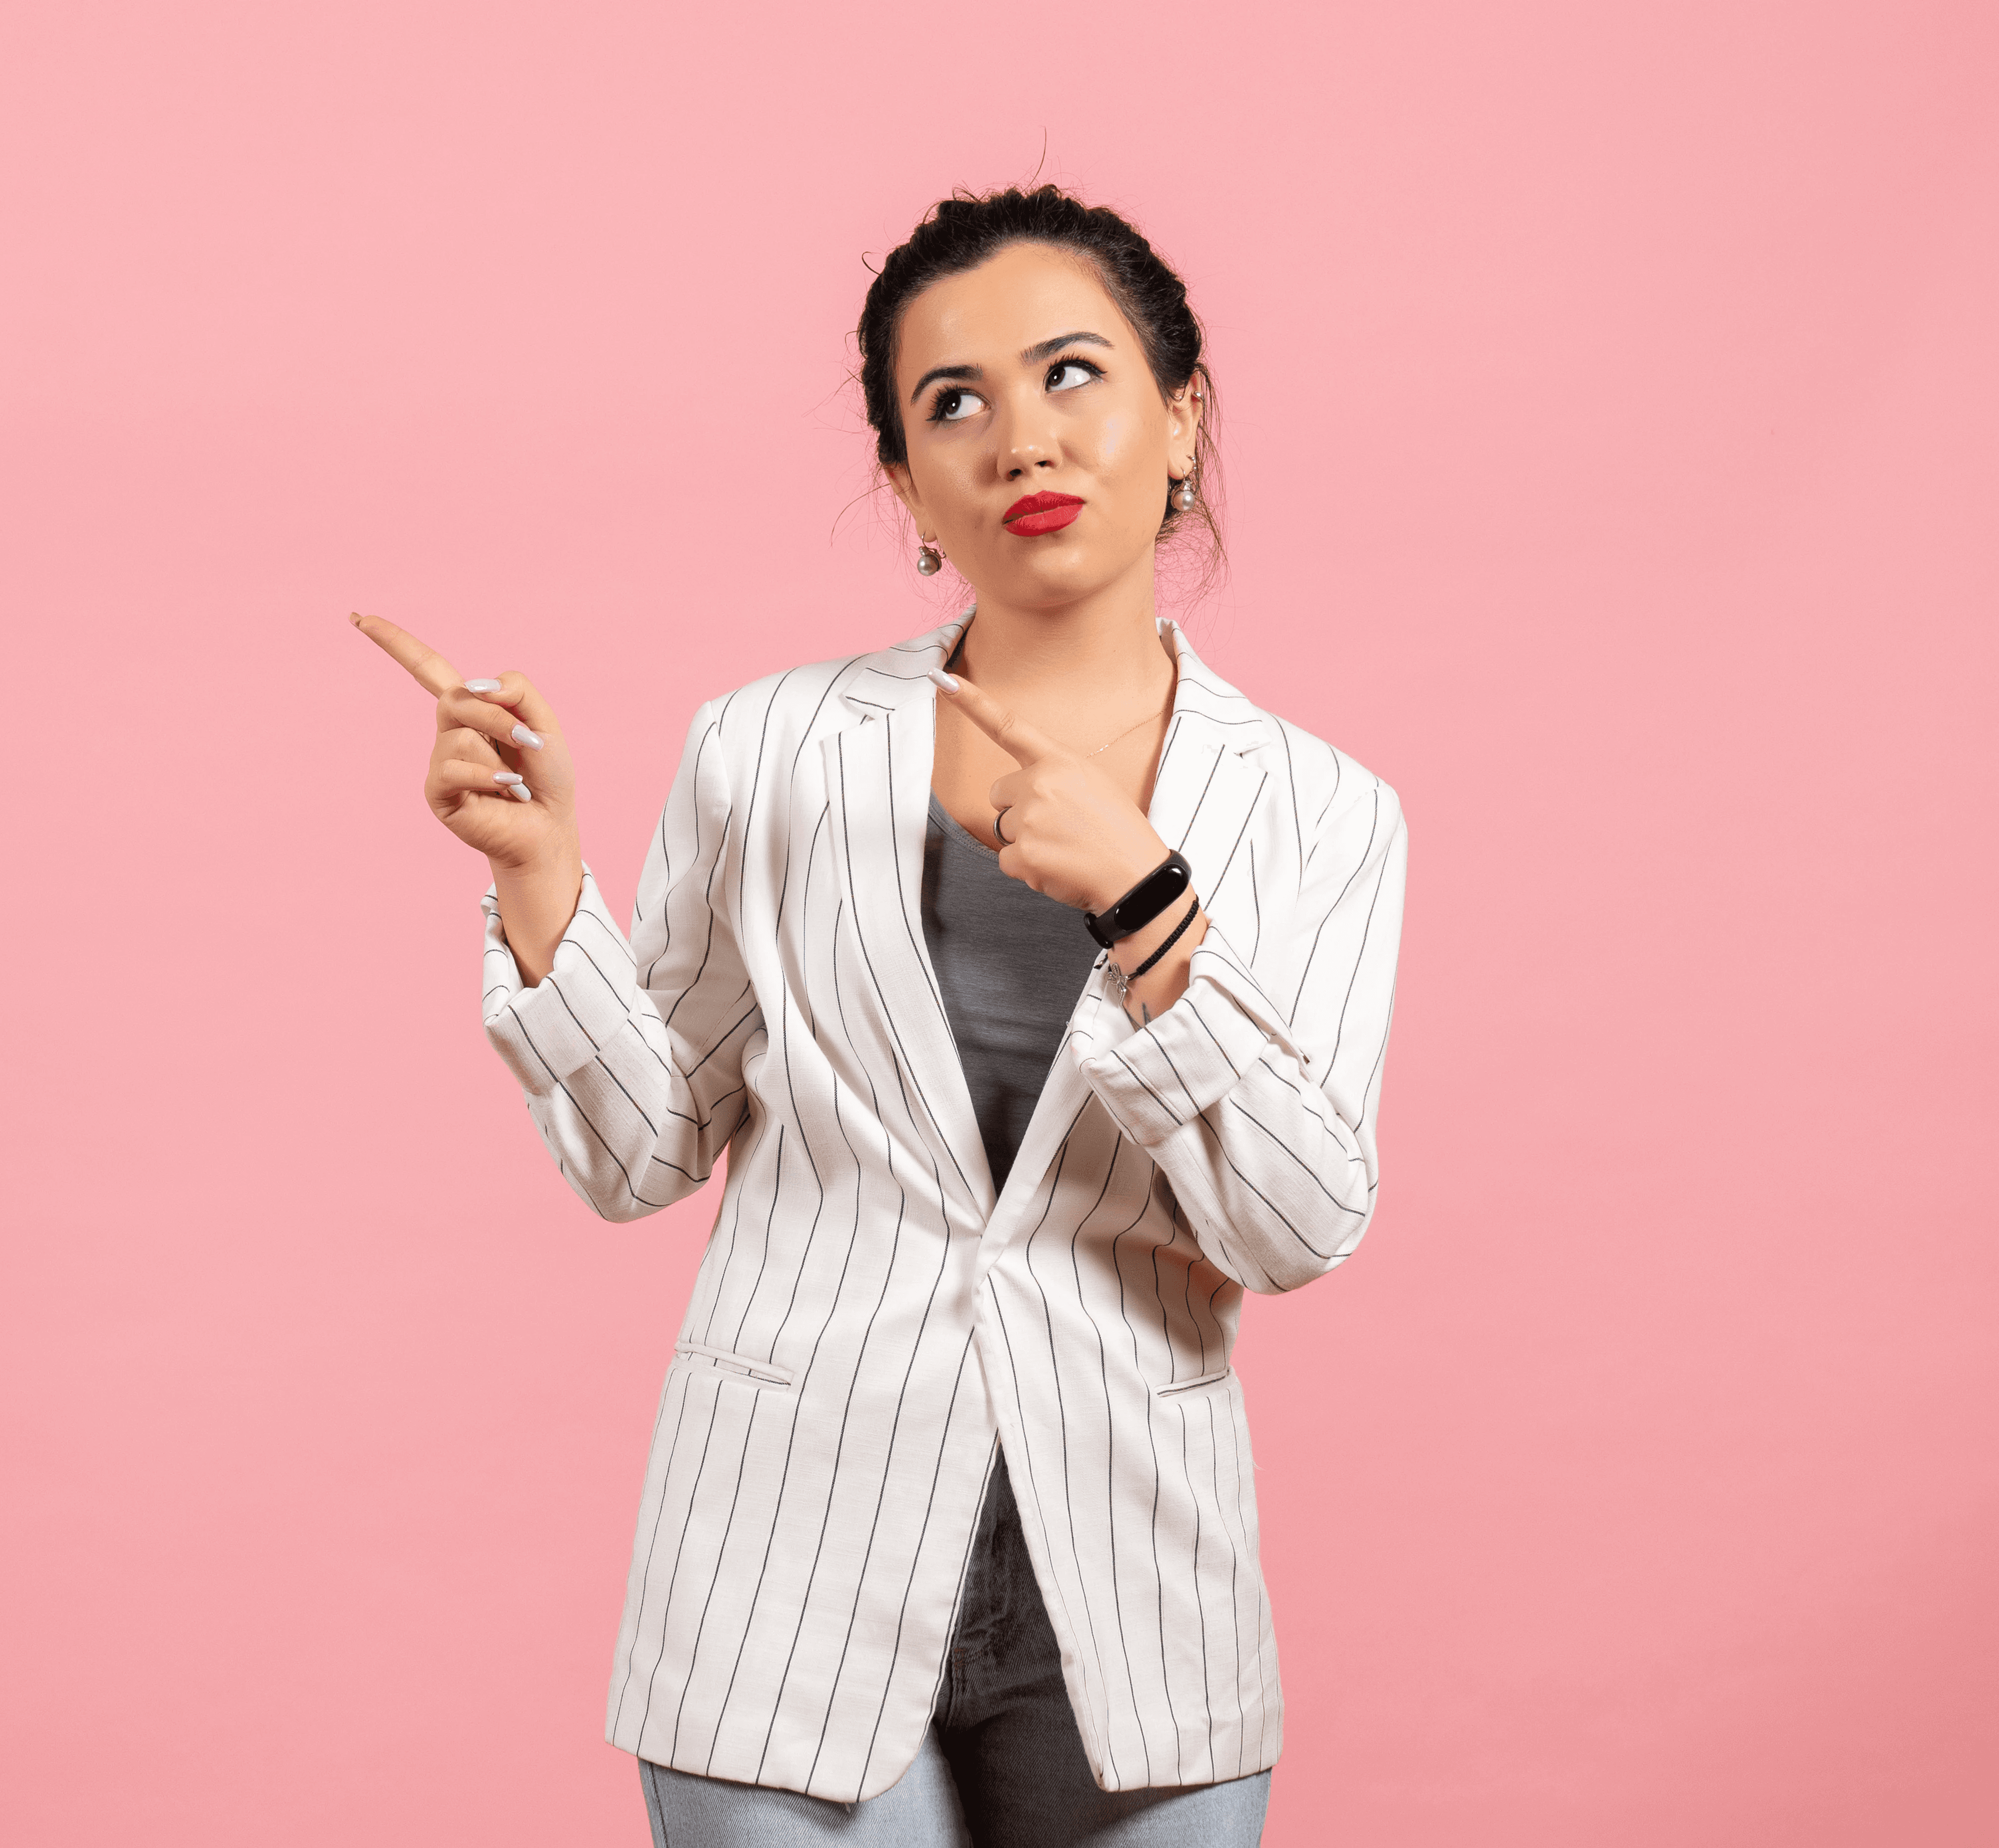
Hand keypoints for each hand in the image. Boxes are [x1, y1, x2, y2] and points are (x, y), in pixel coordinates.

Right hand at [350, 612, 577, 872]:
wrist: (548, 825)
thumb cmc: (545, 776)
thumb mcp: (543, 723)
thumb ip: (517, 691)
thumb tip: (474, 686)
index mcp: (471, 710)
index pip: (428, 669)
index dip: (396, 643)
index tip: (360, 618)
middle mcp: (448, 731)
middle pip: (457, 698)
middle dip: (499, 718)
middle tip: (529, 744)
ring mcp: (439, 760)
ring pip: (460, 735)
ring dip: (500, 755)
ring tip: (515, 780)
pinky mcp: (437, 790)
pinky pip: (453, 768)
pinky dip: (488, 777)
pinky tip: (506, 790)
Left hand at [929, 668, 1170, 912]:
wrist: (1136, 876)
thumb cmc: (1119, 833)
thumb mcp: (1094, 784)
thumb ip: (1056, 778)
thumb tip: (1027, 791)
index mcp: (1060, 762)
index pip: (1009, 727)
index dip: (974, 704)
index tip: (947, 681)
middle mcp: (1039, 785)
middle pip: (999, 793)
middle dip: (1018, 809)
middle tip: (1056, 826)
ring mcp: (1029, 820)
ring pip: (1004, 828)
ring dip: (1026, 840)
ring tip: (1063, 848)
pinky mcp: (1023, 855)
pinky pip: (1006, 860)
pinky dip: (1026, 868)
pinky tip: (1055, 866)